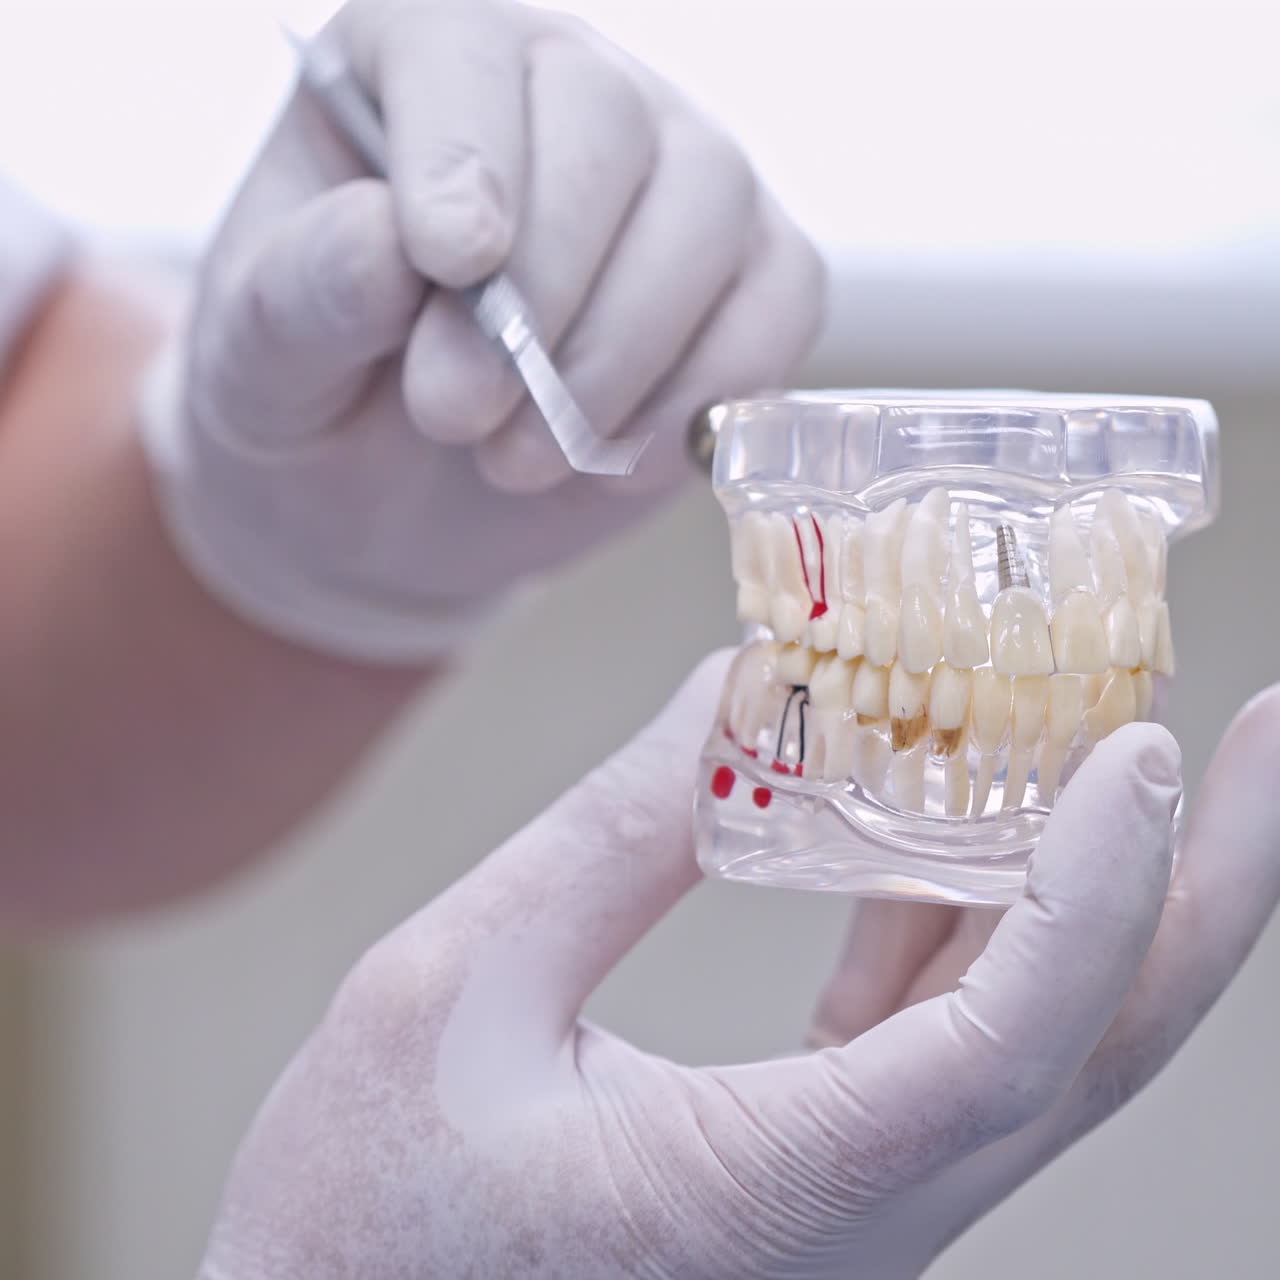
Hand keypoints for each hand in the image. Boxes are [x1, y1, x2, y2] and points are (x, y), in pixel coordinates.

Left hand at [141, 0, 823, 662]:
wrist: (387, 499)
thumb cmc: (316, 399)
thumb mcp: (260, 358)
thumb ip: (306, 293)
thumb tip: (390, 245)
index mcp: (416, 67)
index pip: (465, 49)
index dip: (467, 148)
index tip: (450, 263)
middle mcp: (562, 92)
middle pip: (608, 123)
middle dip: (543, 293)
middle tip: (456, 417)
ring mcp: (673, 178)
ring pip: (707, 206)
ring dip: (620, 358)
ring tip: (519, 458)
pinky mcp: (747, 275)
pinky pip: (779, 304)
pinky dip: (706, 393)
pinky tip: (615, 458)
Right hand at [197, 657, 1279, 1278]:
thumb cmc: (362, 1204)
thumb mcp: (456, 985)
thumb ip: (608, 838)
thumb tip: (731, 699)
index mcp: (762, 1194)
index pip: (1003, 1045)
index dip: (1090, 890)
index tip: (1140, 749)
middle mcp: (853, 1217)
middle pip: (1088, 1054)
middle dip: (1199, 890)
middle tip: (1253, 739)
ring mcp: (855, 1202)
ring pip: (1039, 1047)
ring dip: (1105, 895)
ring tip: (1133, 750)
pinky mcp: (828, 1173)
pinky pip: (949, 1042)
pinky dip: (980, 924)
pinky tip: (961, 831)